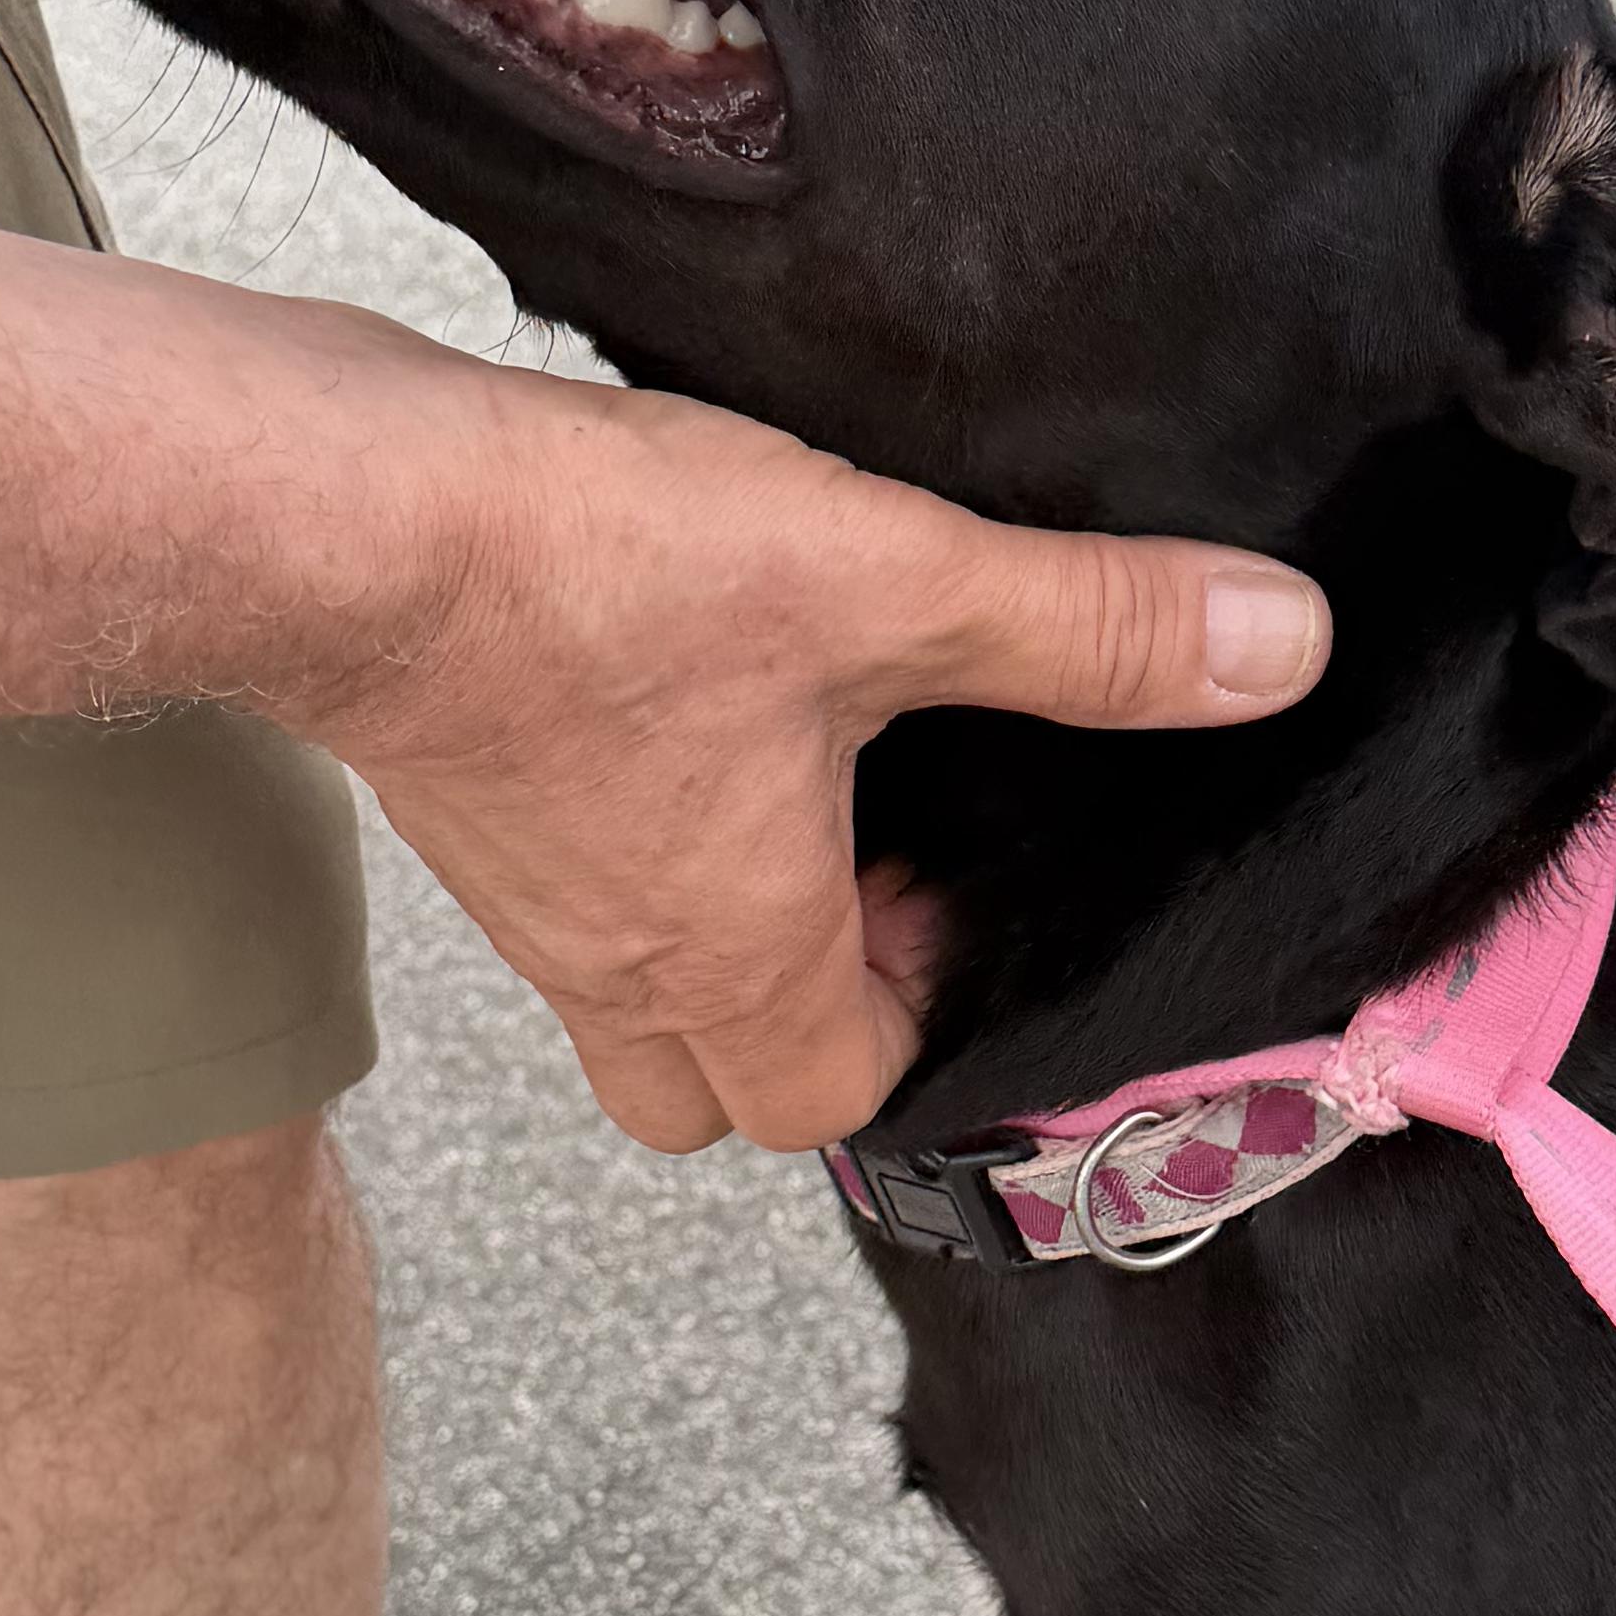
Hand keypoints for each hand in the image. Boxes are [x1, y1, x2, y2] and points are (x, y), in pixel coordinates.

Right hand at [316, 363, 1328, 1152]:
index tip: (962, 894)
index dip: (928, 1020)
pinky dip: (636, 828)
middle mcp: (615, 968)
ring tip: (796, 752)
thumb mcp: (891, 581)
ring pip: (641, 984)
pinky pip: (570, 882)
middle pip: (728, 1081)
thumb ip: (1091, 627)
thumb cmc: (587, 577)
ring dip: (726, 910)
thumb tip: (1277, 647)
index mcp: (732, 964)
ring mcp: (520, 899)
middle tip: (881, 850)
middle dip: (822, 1001)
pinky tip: (678, 684)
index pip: (841, 1102)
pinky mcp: (462, 808)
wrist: (338, 514)